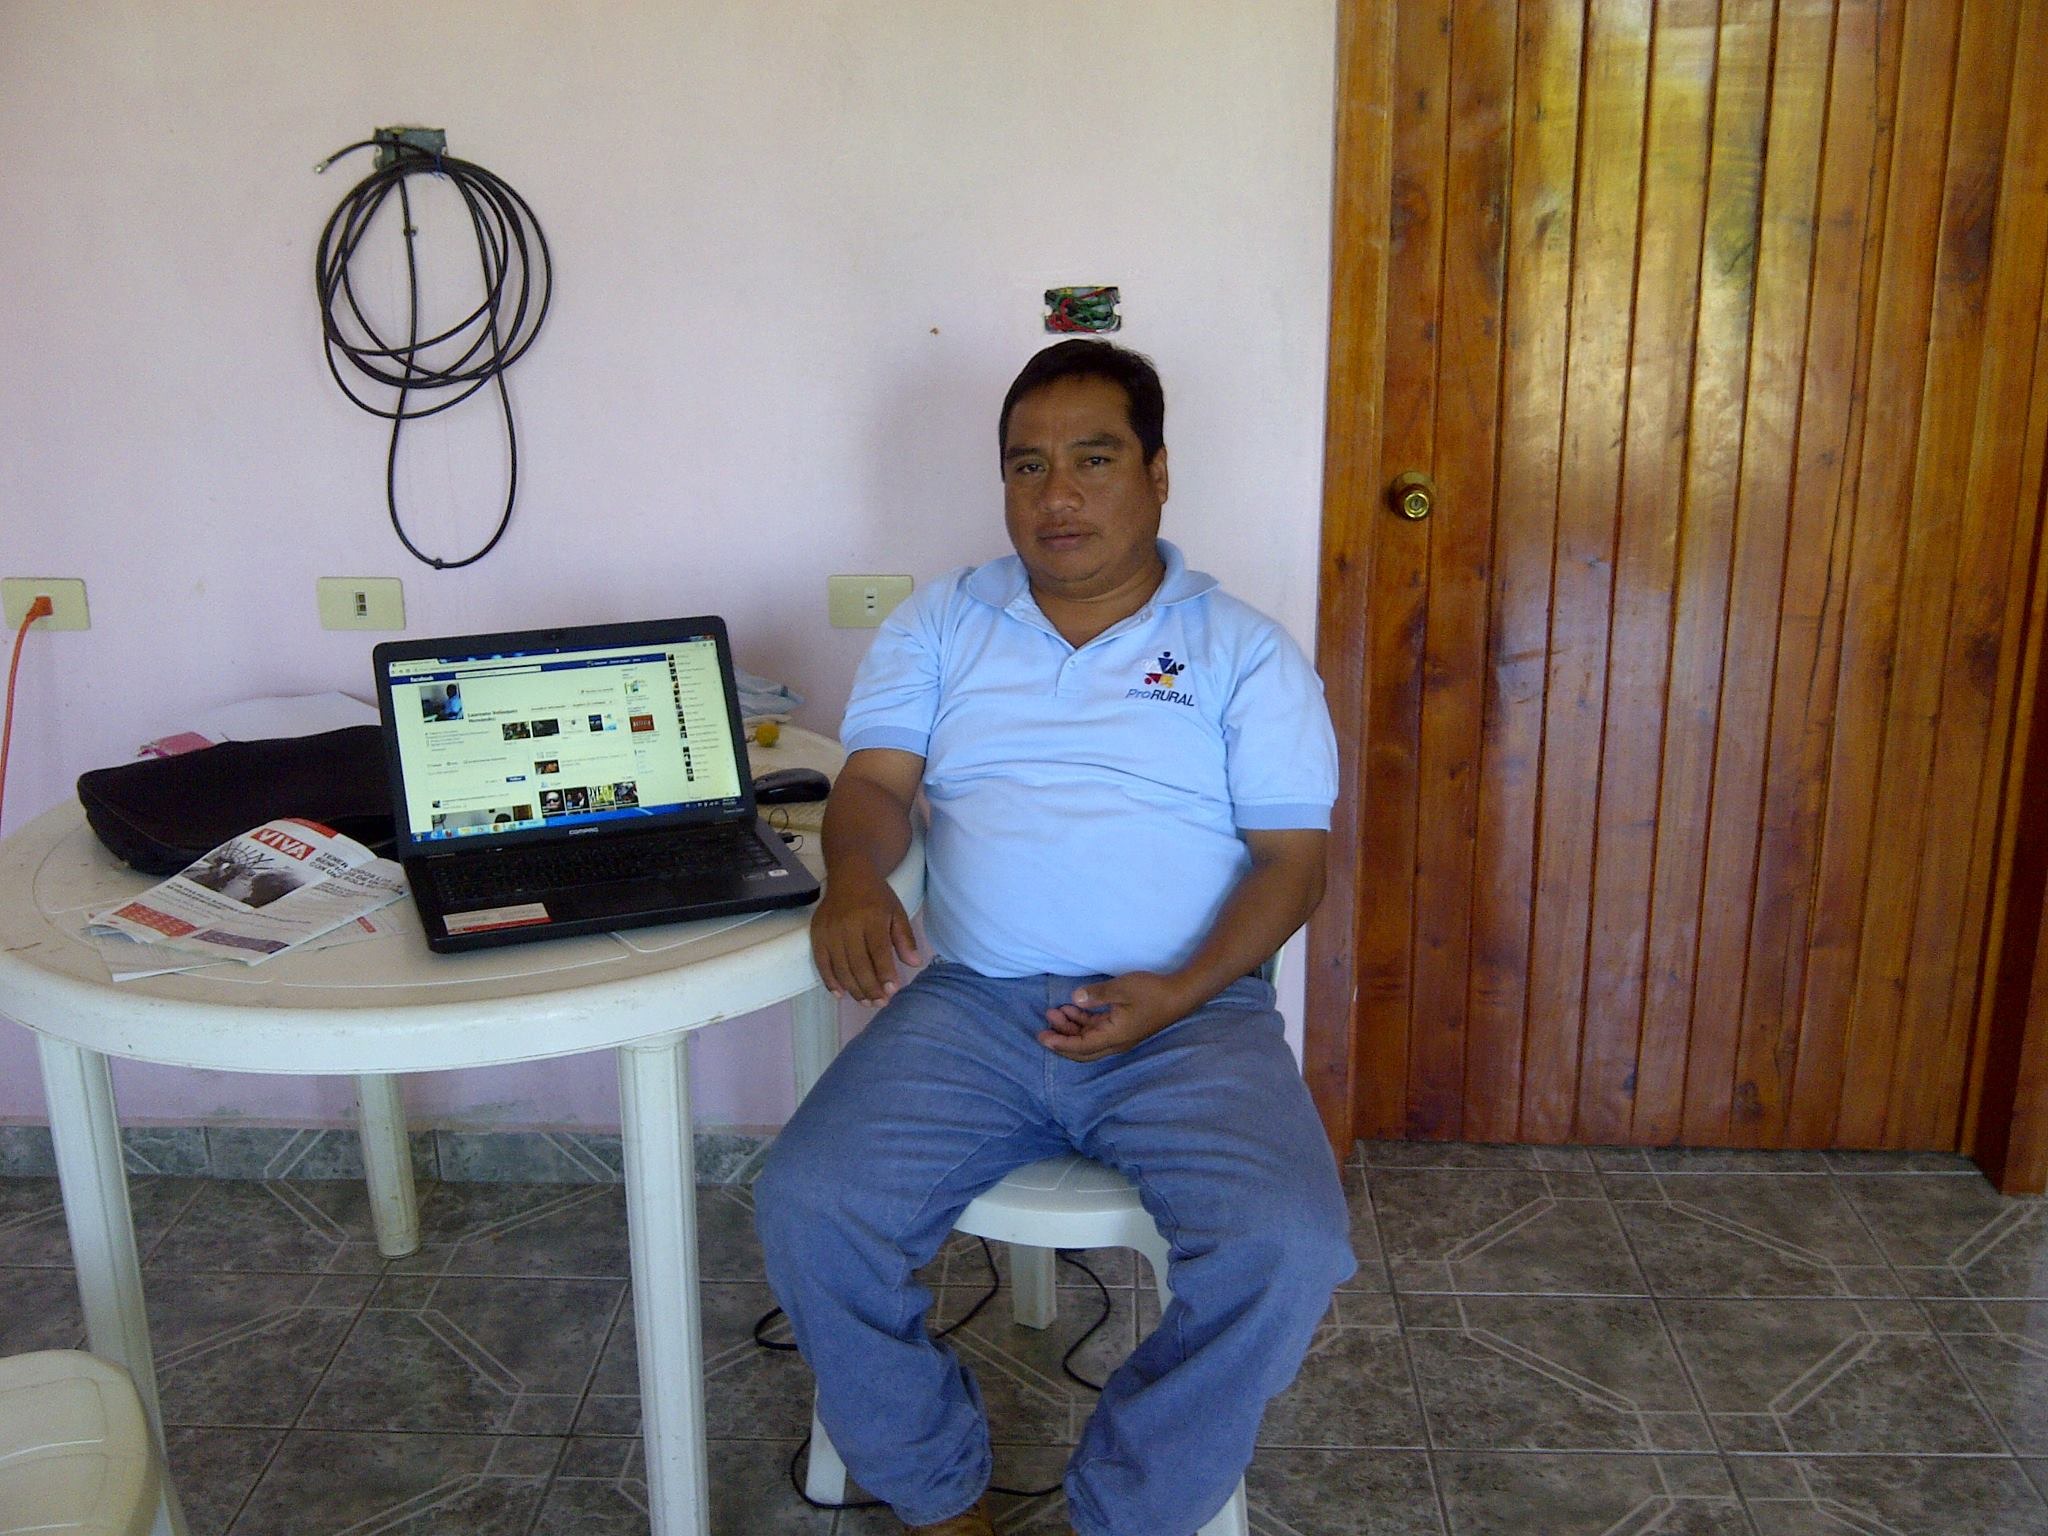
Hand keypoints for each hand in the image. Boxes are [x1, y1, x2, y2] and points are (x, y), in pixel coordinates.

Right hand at [810, 872, 921, 1004]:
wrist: (848, 875)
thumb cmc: (876, 897)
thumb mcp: (897, 912)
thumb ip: (905, 938)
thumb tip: (914, 963)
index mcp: (871, 918)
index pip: (878, 951)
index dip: (885, 974)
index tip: (893, 991)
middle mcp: (848, 925)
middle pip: (858, 964)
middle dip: (870, 988)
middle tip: (881, 1003)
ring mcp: (830, 931)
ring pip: (840, 968)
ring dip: (854, 989)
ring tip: (867, 1002)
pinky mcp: (817, 935)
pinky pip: (822, 963)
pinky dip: (830, 982)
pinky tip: (841, 994)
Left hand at [1038, 971, 1193, 1061]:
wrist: (1178, 996)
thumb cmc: (1151, 992)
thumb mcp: (1123, 989)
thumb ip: (1097, 995)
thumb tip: (1075, 999)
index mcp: (1114, 1036)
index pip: (1081, 1046)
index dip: (1060, 1043)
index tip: (1043, 1037)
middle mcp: (1115, 1042)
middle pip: (1082, 1050)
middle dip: (1061, 1041)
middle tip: (1042, 1031)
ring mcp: (1119, 1036)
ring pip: (1088, 1040)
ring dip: (1070, 1029)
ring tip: (1054, 1013)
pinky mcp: (1121, 1028)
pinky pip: (1096, 1031)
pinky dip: (1082, 1023)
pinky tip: (1071, 1010)